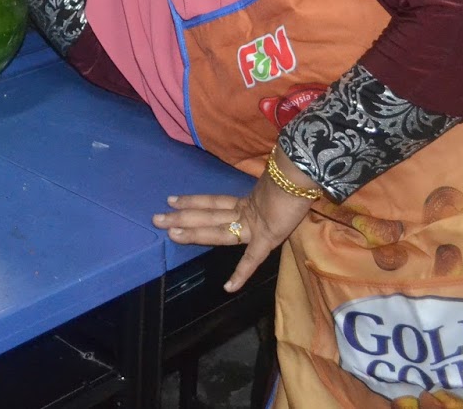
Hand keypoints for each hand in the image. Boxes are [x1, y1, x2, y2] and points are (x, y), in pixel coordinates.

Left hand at [152, 152, 317, 292]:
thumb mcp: (279, 185)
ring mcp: (253, 225)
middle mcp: (245, 213)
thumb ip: (270, 190)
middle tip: (156, 218)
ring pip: (217, 229)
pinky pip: (252, 259)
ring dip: (193, 232)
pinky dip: (241, 273)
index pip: (214, 202)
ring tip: (170, 233)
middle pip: (207, 215)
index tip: (172, 199)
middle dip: (182, 216)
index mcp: (248, 202)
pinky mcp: (266, 236)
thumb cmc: (297, 179)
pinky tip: (228, 288)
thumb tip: (273, 184)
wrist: (306, 175)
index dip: (193, 201)